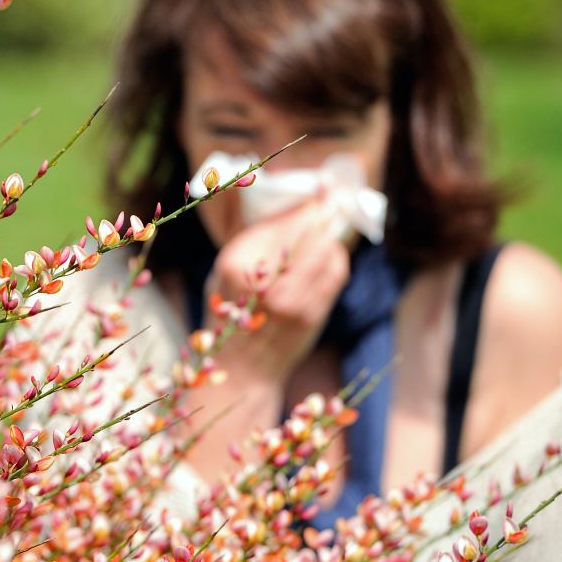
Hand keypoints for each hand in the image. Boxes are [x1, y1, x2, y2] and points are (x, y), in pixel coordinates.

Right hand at [205, 195, 350, 385]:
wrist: (241, 368)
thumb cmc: (230, 314)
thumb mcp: (225, 271)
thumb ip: (255, 241)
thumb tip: (297, 206)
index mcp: (235, 264)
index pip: (283, 222)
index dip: (306, 206)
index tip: (320, 194)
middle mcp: (264, 280)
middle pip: (310, 231)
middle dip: (322, 215)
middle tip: (331, 202)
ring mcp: (292, 300)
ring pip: (328, 248)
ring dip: (329, 238)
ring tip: (325, 235)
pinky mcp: (312, 314)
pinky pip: (336, 272)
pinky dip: (336, 259)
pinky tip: (328, 258)